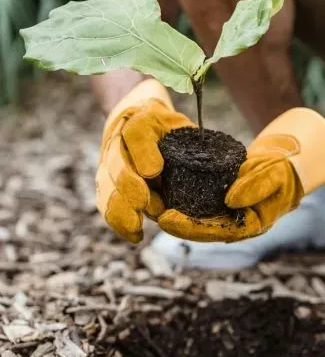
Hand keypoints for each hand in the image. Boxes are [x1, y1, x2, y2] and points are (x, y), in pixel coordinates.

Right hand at [96, 79, 194, 241]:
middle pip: (116, 162)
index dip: (142, 152)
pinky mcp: (107, 185)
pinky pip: (107, 205)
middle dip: (127, 185)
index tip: (154, 171)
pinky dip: (118, 221)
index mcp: (138, 120)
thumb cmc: (165, 127)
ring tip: (136, 226)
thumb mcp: (179, 125)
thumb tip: (184, 173)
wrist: (140, 120)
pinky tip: (134, 235)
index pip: (137, 131)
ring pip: (107, 186)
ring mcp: (108, 164)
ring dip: (120, 207)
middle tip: (142, 202)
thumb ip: (185, 141)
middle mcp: (118, 141)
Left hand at [159, 108, 324, 241]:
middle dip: (173, 222)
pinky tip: (162, 189)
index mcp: (247, 225)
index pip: (213, 232)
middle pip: (198, 228)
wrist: (286, 164)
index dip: (188, 228)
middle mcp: (232, 222)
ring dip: (172, 211)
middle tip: (149, 211)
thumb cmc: (284, 172)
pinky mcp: (218, 198)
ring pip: (194, 216)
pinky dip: (179, 197)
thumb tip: (230, 200)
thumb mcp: (275, 175)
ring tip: (149, 201)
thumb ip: (256, 186)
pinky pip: (196, 201)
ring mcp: (225, 212)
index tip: (166, 219)